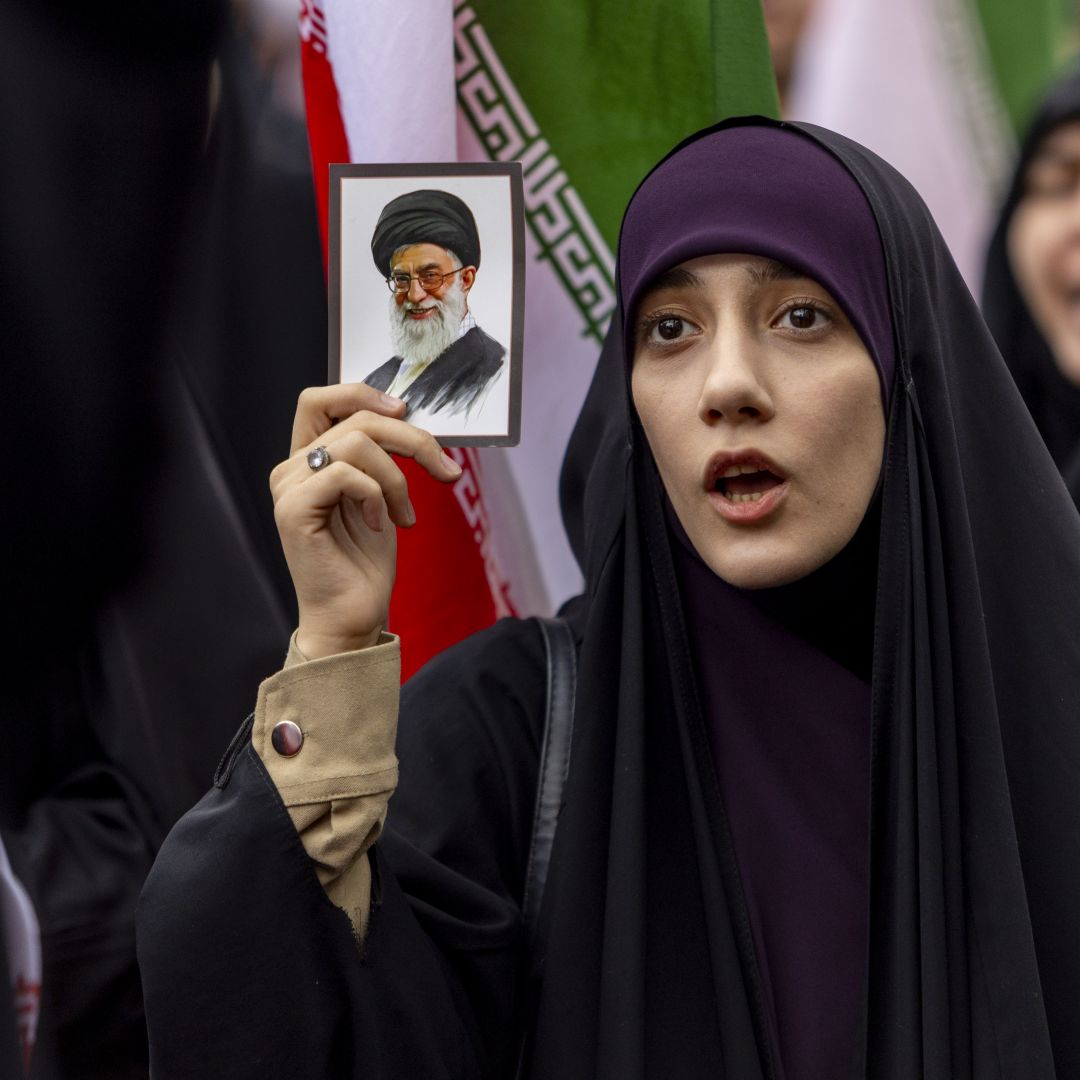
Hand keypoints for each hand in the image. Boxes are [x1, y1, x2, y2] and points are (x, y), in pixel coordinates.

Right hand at [270, 385, 461, 658]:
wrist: (352, 616)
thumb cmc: (365, 562)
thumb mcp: (381, 496)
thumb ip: (380, 456)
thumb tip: (409, 417)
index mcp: (307, 460)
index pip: (320, 399)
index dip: (362, 392)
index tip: (405, 412)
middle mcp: (290, 469)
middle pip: (356, 417)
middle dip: (412, 439)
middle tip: (444, 470)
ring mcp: (287, 488)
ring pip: (356, 442)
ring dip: (397, 478)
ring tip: (404, 515)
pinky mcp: (292, 509)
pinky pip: (346, 473)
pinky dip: (377, 496)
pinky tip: (381, 524)